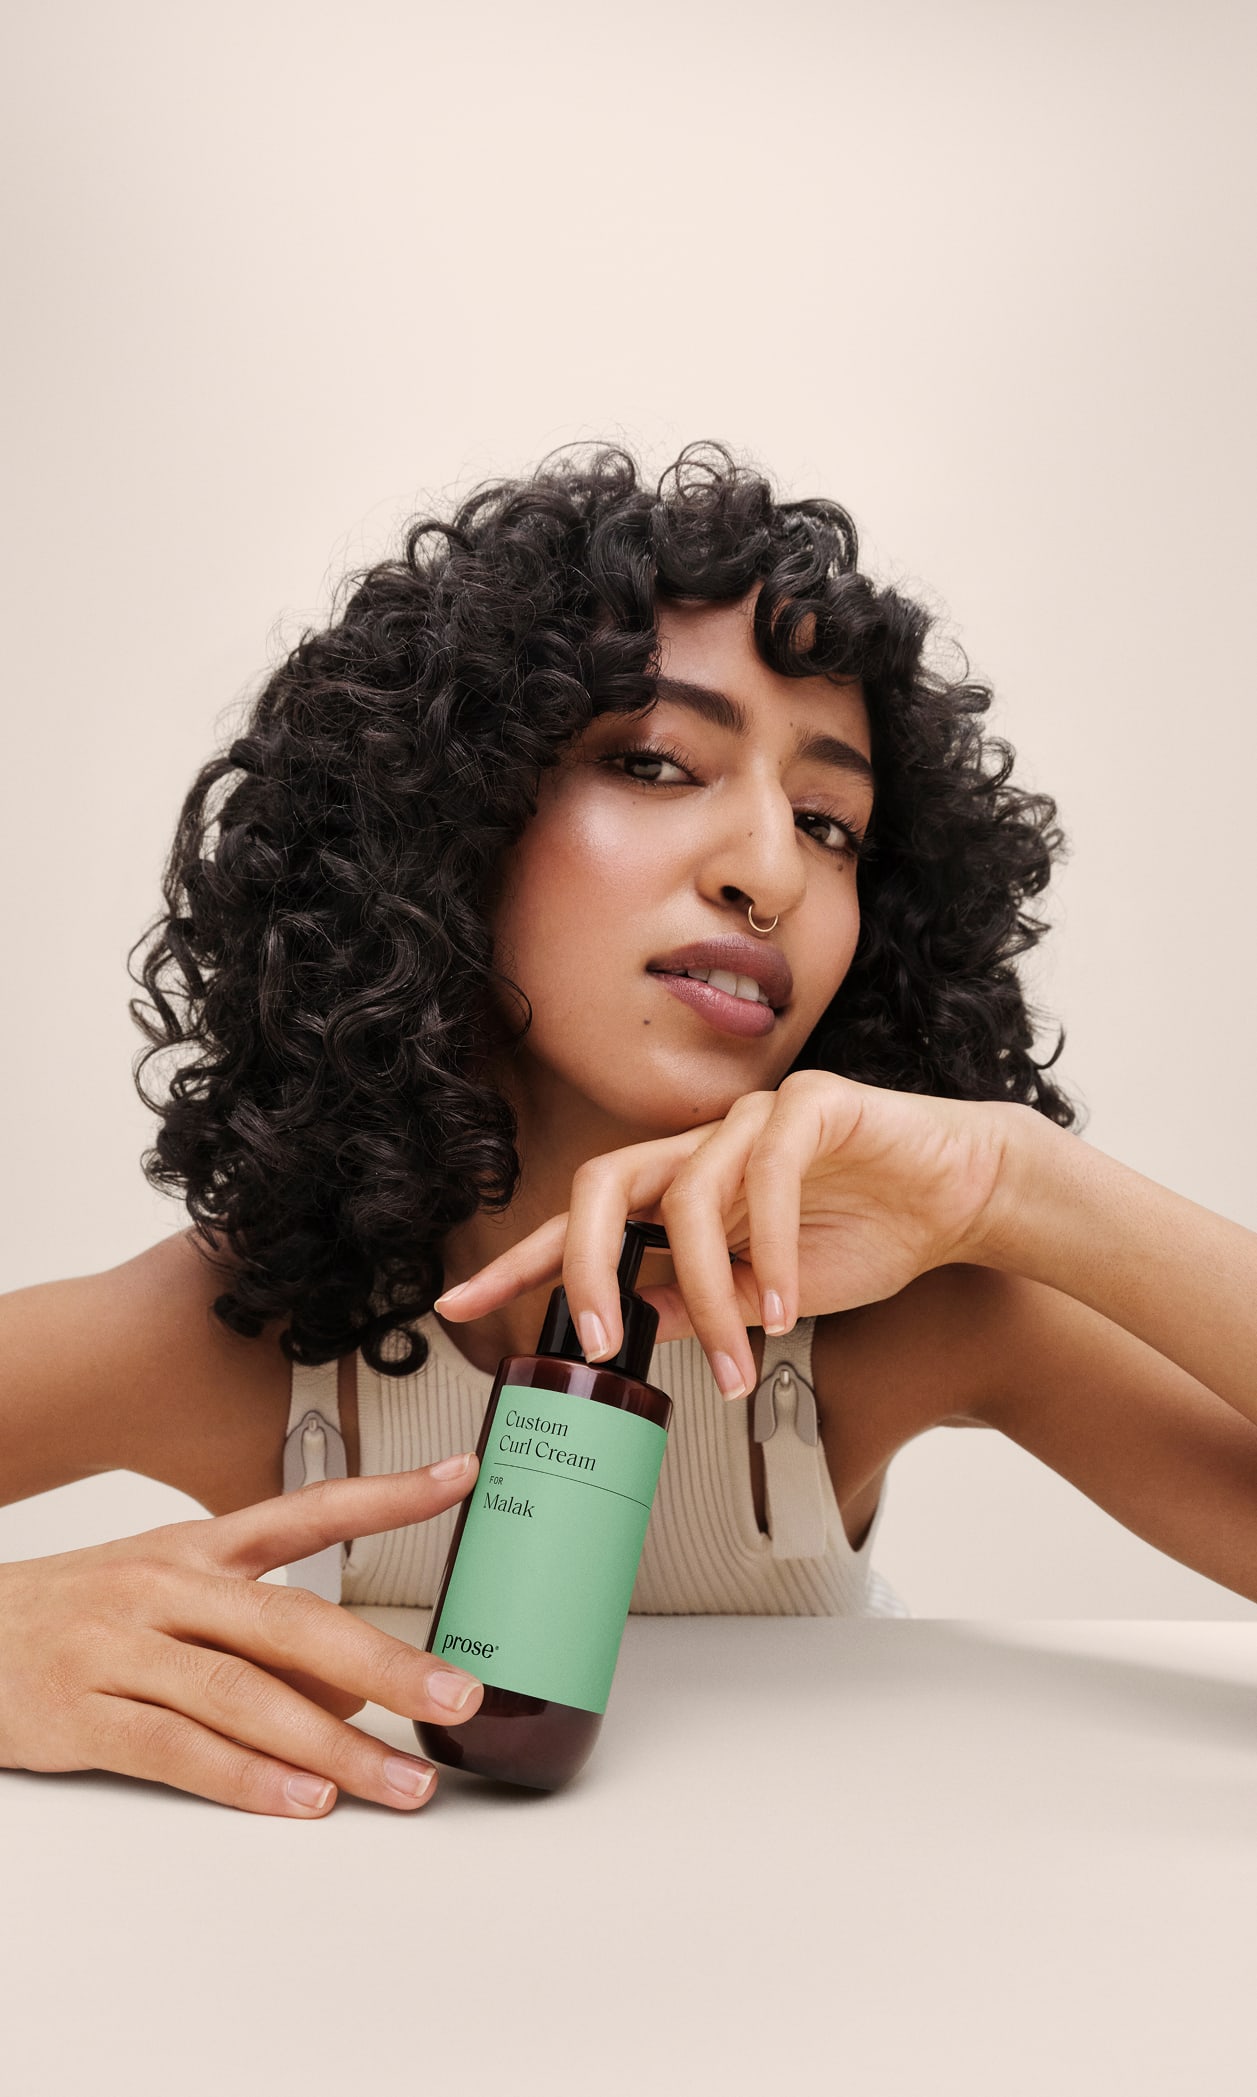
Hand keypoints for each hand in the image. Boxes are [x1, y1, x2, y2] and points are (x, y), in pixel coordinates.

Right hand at [0, 1456, 481, 1816]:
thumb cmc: (84, 1616)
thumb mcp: (171, 1594)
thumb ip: (262, 1636)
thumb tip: (354, 1695)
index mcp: (199, 1547)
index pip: (307, 1509)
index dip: (386, 1495)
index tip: (460, 1479)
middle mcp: (168, 1587)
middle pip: (292, 1620)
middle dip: (386, 1662)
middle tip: (456, 1694)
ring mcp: (123, 1649)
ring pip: (245, 1695)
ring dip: (333, 1748)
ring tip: (399, 1782)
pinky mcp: (84, 1716)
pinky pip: (179, 1752)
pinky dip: (248, 1780)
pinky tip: (303, 1801)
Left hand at [437, 1071, 1019, 1398]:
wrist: (960, 1197)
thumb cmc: (866, 1235)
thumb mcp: (763, 1295)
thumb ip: (693, 1305)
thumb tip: (626, 1332)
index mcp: (682, 1189)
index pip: (583, 1222)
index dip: (518, 1262)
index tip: (458, 1305)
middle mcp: (703, 1147)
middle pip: (604, 1184)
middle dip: (581, 1264)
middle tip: (593, 1341)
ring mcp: (752, 1120)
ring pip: (689, 1193)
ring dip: (709, 1292)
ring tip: (740, 1357)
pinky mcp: (812, 1105)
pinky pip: (766, 1170)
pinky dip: (769, 1246)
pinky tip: (783, 1306)